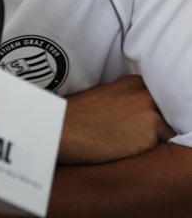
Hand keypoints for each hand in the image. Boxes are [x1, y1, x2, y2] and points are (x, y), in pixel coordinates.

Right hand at [58, 75, 174, 164]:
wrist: (66, 128)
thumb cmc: (81, 116)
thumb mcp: (107, 96)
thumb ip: (128, 98)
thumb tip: (138, 113)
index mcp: (135, 82)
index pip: (155, 100)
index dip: (145, 114)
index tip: (132, 121)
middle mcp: (145, 93)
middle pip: (163, 113)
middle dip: (151, 124)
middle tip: (127, 132)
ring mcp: (149, 112)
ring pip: (165, 130)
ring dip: (151, 138)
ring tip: (125, 141)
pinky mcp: (149, 134)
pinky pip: (161, 146)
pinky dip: (147, 150)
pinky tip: (126, 148)